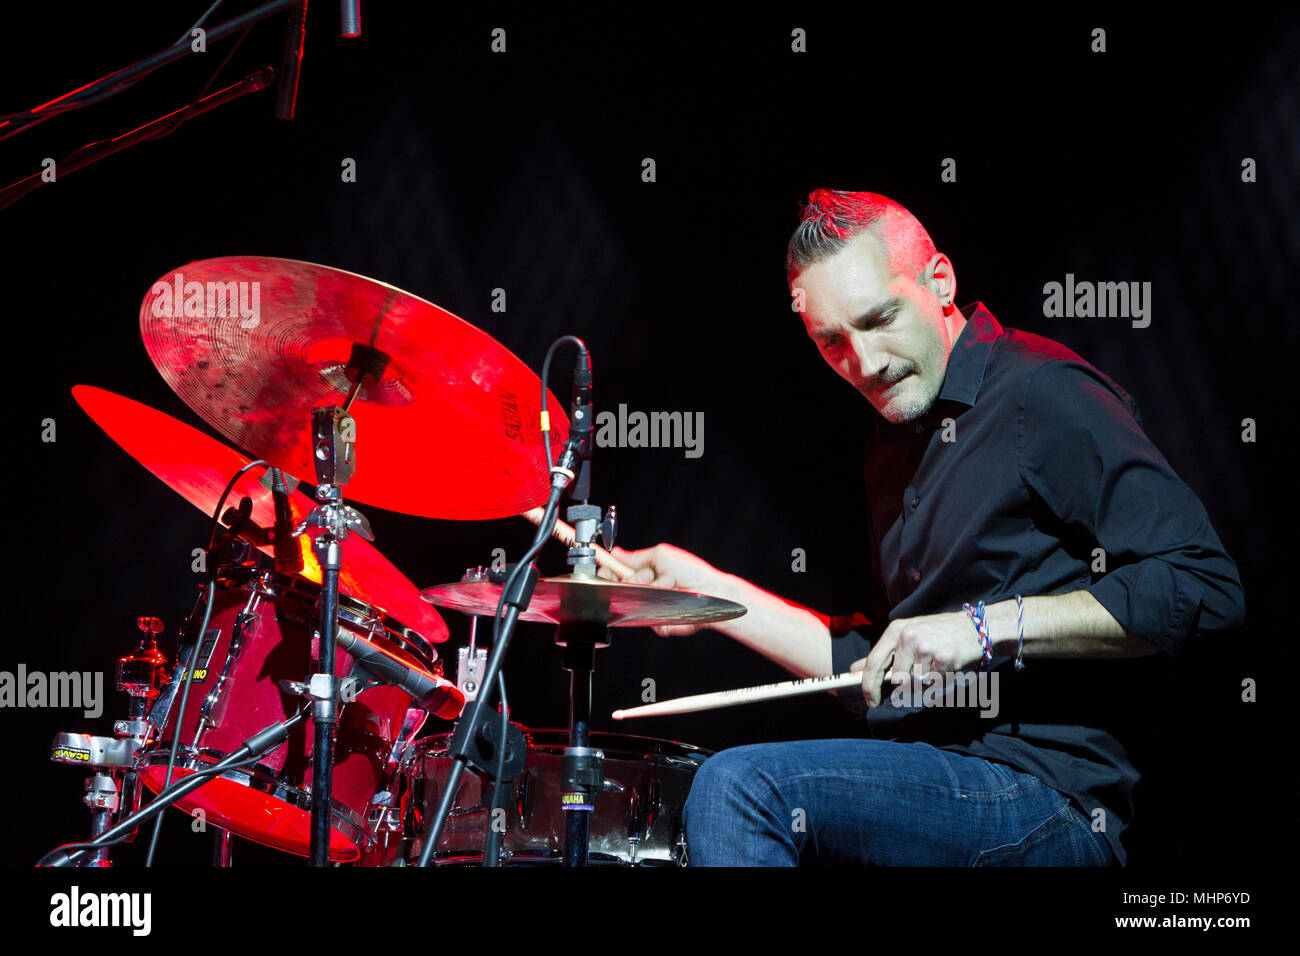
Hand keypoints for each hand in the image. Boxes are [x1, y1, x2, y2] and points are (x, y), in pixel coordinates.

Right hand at [599, 543, 730, 635]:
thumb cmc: (692, 571)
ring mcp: (649, 607)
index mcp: (644, 572)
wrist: (712, 593)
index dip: (608, 572)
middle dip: (635, 578)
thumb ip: (636, 557)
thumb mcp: (662, 555)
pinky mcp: (657, 623)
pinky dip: (658, 605)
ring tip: (670, 584)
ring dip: (652, 588)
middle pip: (620, 587)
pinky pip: (645, 617)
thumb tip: (615, 554)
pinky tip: (671, 599)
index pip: (615, 573)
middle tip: (651, 574)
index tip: (606, 569)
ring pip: (632, 601)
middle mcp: (644, 590)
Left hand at [849, 610, 983, 707]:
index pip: (873, 663)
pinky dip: (940, 679)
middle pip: (897, 679)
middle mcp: (907, 636)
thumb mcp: (906, 637)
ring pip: (916, 682)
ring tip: (936, 664)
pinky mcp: (943, 657)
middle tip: (922, 674)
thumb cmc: (936, 634)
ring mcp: (925, 646)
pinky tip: (947, 664)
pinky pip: (934, 682)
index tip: (870, 701)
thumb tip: (854, 670)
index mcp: (895, 630)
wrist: (973, 628)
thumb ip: (882, 655)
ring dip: (926, 680)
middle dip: (907, 684)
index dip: (869, 685)